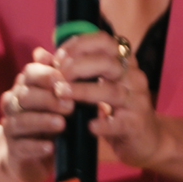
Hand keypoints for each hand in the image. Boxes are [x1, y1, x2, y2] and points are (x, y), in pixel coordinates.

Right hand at [0, 47, 69, 181]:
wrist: (29, 159)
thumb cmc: (50, 124)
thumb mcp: (59, 101)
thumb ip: (65, 84)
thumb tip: (75, 65)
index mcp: (25, 88)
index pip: (29, 73)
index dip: (45, 74)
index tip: (64, 78)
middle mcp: (14, 104)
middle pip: (25, 95)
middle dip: (48, 99)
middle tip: (70, 105)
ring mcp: (11, 127)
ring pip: (21, 120)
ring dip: (41, 121)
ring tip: (61, 125)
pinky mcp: (13, 151)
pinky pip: (21, 146)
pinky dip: (35, 146)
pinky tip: (51, 146)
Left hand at [60, 33, 167, 167]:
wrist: (143, 139)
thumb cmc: (113, 107)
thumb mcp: (92, 84)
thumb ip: (67, 68)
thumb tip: (38, 54)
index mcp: (123, 62)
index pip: (104, 41)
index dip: (79, 44)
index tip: (58, 57)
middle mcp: (133, 77)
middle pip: (107, 63)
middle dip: (77, 66)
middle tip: (57, 76)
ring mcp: (137, 101)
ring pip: (111, 90)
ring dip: (83, 91)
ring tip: (61, 93)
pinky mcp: (136, 125)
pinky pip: (120, 122)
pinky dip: (103, 123)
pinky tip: (88, 125)